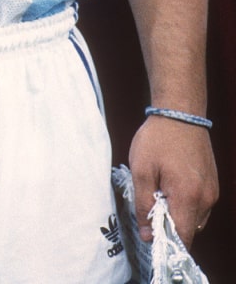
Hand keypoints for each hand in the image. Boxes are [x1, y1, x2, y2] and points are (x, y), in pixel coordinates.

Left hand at [129, 114, 218, 248]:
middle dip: (168, 225)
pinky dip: (185, 203)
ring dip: (177, 214)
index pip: (182, 238)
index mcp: (188, 196)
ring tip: (161, 189)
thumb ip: (144, 205)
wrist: (180, 113)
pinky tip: (171, 184)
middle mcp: (206, 198)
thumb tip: (147, 235)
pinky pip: (199, 206)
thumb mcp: (141, 170)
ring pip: (194, 219)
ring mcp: (212, 192)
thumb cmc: (158, 138)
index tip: (150, 236)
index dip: (165, 242)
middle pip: (188, 230)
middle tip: (151, 204)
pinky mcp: (213, 184)